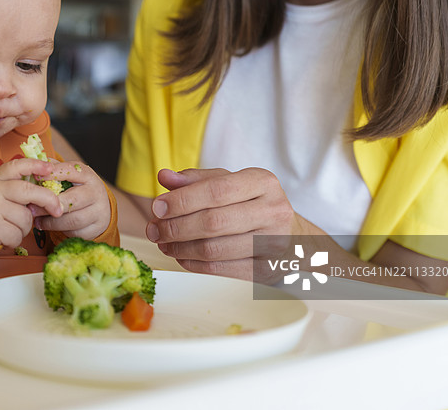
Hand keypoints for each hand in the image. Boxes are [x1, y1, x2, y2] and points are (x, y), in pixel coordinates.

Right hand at [0, 158, 63, 247]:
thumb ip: (17, 189)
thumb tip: (48, 195)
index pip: (16, 166)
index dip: (34, 165)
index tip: (49, 168)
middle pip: (28, 191)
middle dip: (47, 200)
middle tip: (57, 209)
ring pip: (25, 218)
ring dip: (24, 227)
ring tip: (10, 226)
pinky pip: (17, 234)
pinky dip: (15, 239)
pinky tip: (5, 236)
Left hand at [32, 161, 111, 239]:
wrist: (100, 209)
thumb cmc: (77, 189)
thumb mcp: (70, 176)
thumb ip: (54, 170)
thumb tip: (34, 164)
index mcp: (87, 175)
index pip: (70, 171)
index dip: (52, 174)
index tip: (36, 177)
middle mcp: (96, 192)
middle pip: (72, 200)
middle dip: (50, 204)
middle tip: (31, 206)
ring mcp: (98, 212)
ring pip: (72, 220)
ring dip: (51, 221)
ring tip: (36, 219)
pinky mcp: (95, 228)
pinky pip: (74, 232)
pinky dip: (57, 231)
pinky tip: (45, 226)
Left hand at [147, 168, 312, 280]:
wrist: (293, 238)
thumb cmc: (252, 205)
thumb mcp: (230, 183)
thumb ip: (196, 180)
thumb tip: (164, 177)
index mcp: (262, 182)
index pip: (216, 190)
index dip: (182, 200)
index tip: (157, 208)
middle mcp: (273, 210)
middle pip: (213, 222)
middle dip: (176, 227)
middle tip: (153, 230)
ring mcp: (273, 243)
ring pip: (214, 249)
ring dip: (180, 248)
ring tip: (163, 243)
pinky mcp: (265, 270)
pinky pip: (219, 269)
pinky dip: (193, 264)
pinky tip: (180, 256)